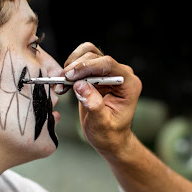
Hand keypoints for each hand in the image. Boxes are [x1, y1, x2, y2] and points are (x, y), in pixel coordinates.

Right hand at [61, 42, 141, 157]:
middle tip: (62, 81)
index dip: (88, 66)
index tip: (71, 76)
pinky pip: (82, 62)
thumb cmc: (110, 134)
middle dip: (76, 67)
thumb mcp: (102, 124)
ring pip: (87, 54)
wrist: (109, 138)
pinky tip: (64, 84)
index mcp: (129, 84)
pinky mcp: (96, 73)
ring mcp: (108, 72)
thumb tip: (81, 86)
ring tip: (62, 83)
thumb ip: (93, 105)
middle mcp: (120, 74)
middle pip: (96, 56)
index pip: (109, 64)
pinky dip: (70, 70)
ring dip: (71, 66)